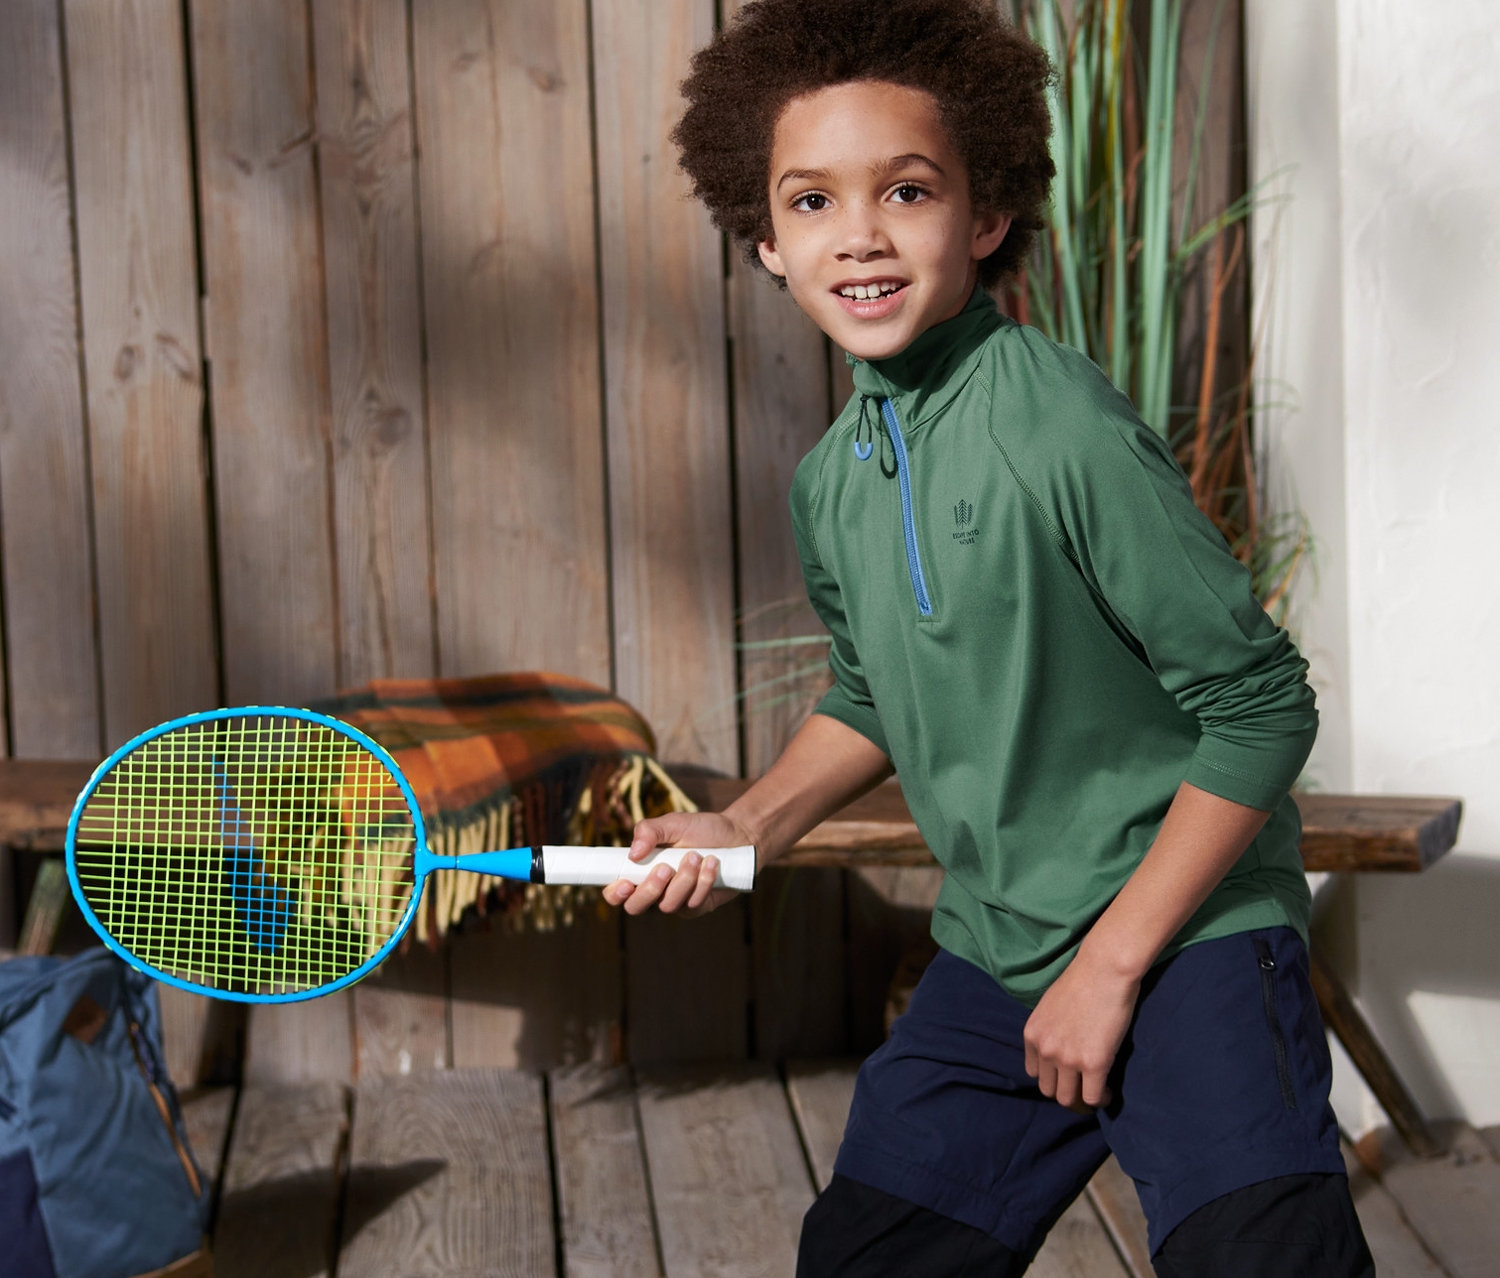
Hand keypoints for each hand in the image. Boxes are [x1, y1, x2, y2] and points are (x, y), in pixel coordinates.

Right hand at [602, 809, 756, 916]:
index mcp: (641, 869)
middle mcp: (655, 889)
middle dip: (650, 889)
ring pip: (668, 905)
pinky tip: (712, 864)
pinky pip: (693, 904)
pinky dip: (703, 882)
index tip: (624, 883)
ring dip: (683, 879)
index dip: (614, 893)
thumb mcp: (674, 822)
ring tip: (696, 856)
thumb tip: (633, 853)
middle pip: (636, 907)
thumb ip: (649, 831)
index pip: (616, 891)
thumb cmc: (701, 829)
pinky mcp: (698, 907)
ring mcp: (676, 901)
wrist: (738, 835)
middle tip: (666, 868)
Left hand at [1022, 946, 1139, 1112]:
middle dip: (1065, 1089)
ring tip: (1096, 1090)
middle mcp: (1045, 1049)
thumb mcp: (1050, 1006)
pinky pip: (1092, 1097)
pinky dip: (1100, 1098)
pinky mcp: (1093, 1063)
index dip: (1052, 1075)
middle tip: (1083, 1085)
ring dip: (1081, 1098)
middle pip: (1048, 1090)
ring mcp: (1067, 1058)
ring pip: (1068, 1099)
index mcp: (1032, 1034)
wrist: (1105, 969)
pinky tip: (1108, 1089)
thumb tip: (1059, 1045)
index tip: (1067, 1074)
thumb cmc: (1083, 980)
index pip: (1034, 1072)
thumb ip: (1049, 1029)